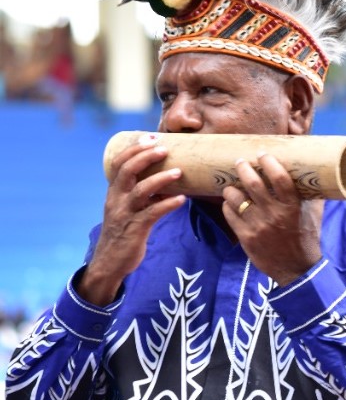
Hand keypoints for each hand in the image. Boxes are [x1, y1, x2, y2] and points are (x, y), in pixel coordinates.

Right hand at [80, 134, 186, 304]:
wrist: (110, 262)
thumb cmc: (124, 233)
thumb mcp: (127, 209)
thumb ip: (142, 195)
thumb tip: (167, 181)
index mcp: (114, 192)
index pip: (119, 163)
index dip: (134, 149)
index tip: (151, 136)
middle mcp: (116, 199)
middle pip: (127, 171)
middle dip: (145, 156)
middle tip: (164, 148)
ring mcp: (125, 214)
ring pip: (140, 191)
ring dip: (161, 179)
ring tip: (179, 172)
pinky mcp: (135, 229)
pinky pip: (152, 214)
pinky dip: (167, 205)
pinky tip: (181, 200)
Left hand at [222, 152, 323, 284]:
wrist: (296, 269)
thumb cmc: (307, 238)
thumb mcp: (314, 215)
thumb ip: (312, 195)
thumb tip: (312, 172)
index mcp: (292, 208)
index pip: (279, 178)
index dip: (269, 162)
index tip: (262, 154)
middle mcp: (274, 215)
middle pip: (253, 183)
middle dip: (244, 168)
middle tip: (241, 162)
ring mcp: (258, 227)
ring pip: (236, 198)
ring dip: (232, 188)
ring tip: (233, 184)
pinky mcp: (245, 237)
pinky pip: (229, 214)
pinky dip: (228, 205)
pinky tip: (231, 202)